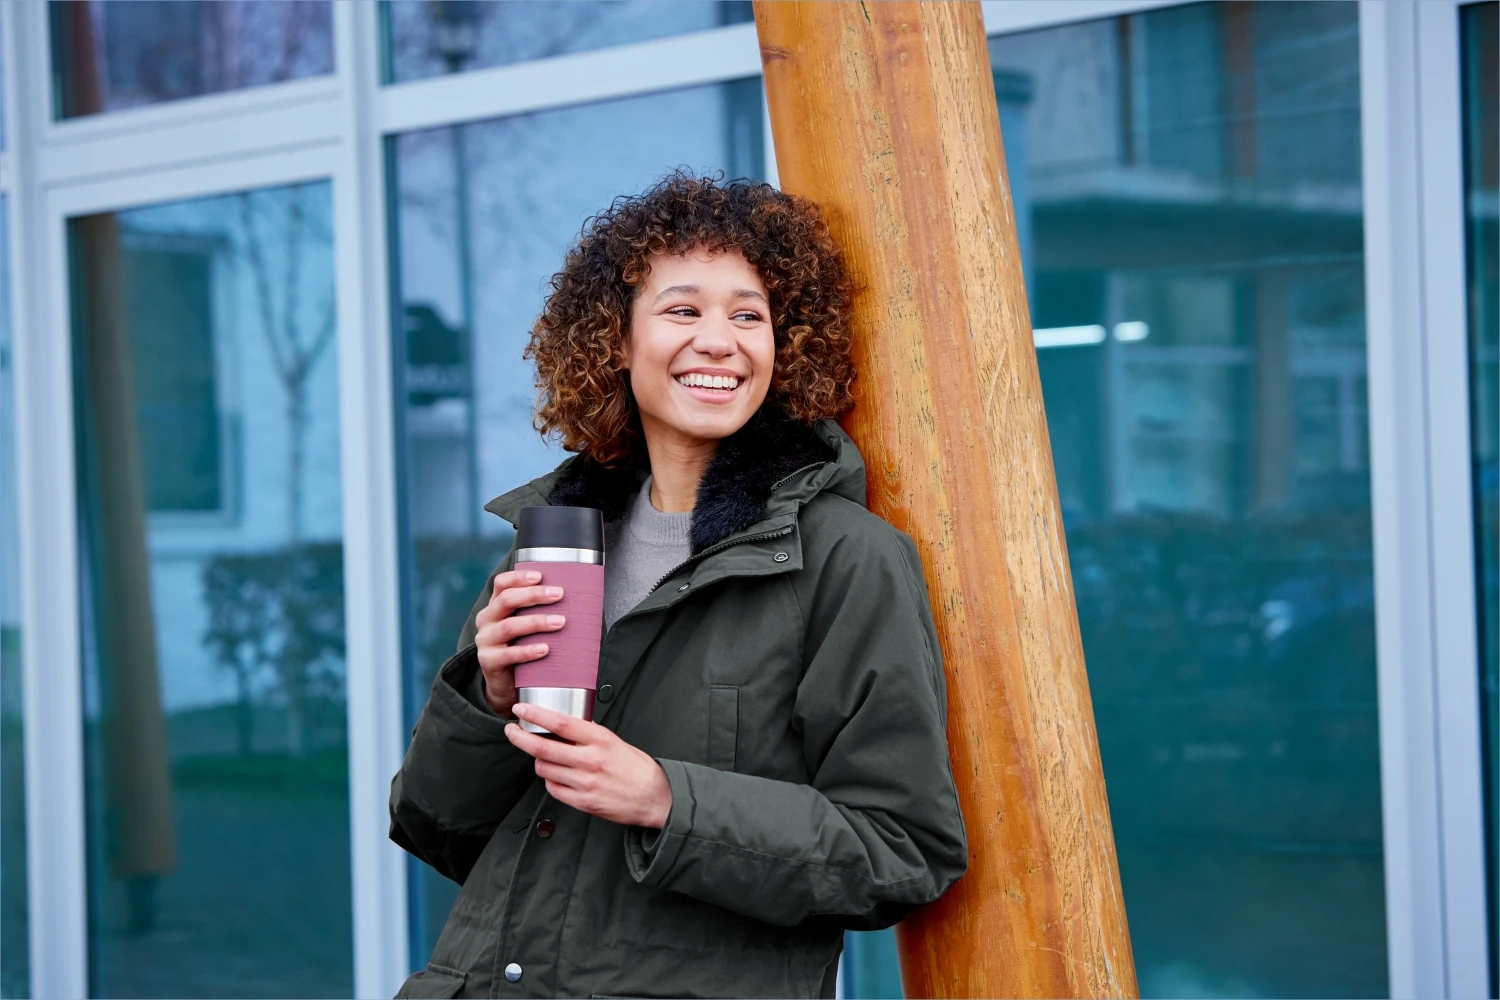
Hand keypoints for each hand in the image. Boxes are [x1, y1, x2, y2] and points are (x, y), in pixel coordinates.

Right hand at [474, 570, 565, 716]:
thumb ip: (539, 611)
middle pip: (507, 600)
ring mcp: (485, 641)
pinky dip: (528, 651)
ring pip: (509, 626)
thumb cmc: (522, 647)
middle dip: (534, 595)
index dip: (519, 577)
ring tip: (560, 622)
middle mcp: (487, 620)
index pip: (501, 584)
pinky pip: (508, 655)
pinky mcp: (489, 662)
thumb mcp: (526, 625)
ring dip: (536, 622)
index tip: (541, 576)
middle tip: (559, 594)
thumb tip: (579, 595)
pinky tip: (546, 649)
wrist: (506, 684)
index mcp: (495, 606)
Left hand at [505, 703, 672, 829]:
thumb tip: (559, 725)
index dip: (535, 715)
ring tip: (544, 756)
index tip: (520, 709)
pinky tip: (557, 775)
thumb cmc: (634, 766)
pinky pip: (553, 789)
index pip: (560, 723)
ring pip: (544, 769)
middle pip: (542, 747)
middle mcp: (590, 760)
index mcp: (600, 739)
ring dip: (538, 760)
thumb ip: (587, 735)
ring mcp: (585, 783)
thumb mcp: (613, 741)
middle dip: (520, 737)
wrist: (653, 796)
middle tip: (511, 730)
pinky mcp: (583, 802)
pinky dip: (550, 780)